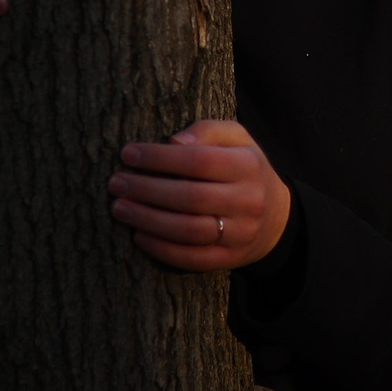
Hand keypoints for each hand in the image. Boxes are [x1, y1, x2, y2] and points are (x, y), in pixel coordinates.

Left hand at [108, 119, 291, 271]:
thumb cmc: (244, 169)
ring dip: (148, 220)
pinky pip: (193, 259)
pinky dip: (162, 249)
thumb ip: (207, 131)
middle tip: (116, 183)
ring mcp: (240, 233)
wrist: (276, 218)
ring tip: (119, 209)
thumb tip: (173, 142)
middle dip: (147, 190)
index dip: (160, 158)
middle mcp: (247, 201)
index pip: (200, 160)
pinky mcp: (230, 259)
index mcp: (247, 166)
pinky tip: (139, 236)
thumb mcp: (236, 139)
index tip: (128, 154)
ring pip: (189, 230)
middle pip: (191, 197)